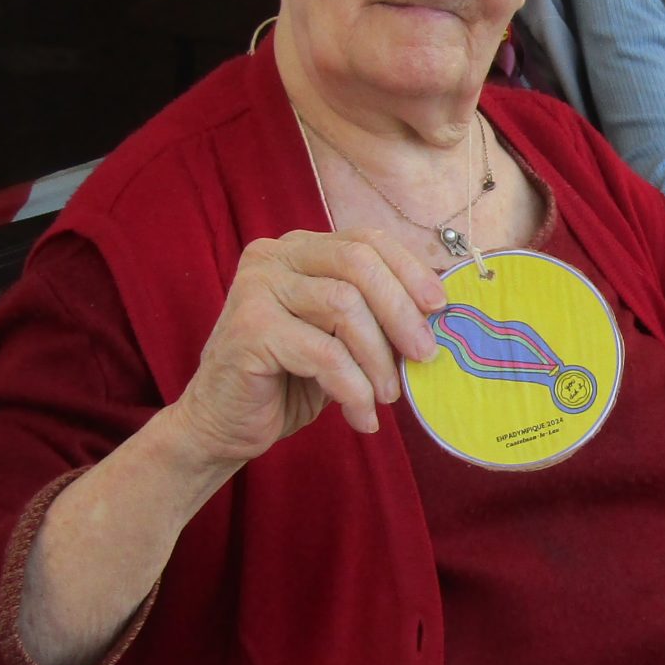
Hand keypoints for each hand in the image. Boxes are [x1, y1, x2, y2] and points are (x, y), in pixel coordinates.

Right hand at [169, 229, 444, 464]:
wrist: (224, 424)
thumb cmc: (289, 380)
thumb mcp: (341, 338)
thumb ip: (375, 313)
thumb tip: (439, 307)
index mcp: (299, 249)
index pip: (365, 240)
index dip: (409, 270)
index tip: (439, 308)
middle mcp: (274, 256)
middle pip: (358, 263)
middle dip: (401, 312)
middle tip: (424, 357)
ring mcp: (256, 287)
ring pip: (344, 306)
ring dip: (378, 358)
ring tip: (386, 396)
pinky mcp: (249, 328)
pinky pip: (323, 353)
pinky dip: (353, 388)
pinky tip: (360, 417)